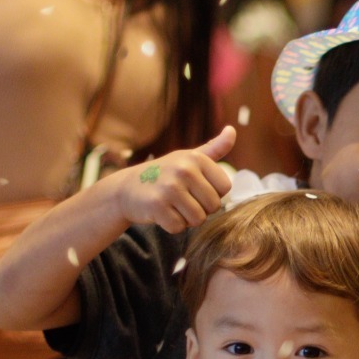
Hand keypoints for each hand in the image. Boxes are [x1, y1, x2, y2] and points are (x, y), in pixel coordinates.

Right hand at [114, 127, 234, 232]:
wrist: (126, 188)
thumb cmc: (165, 174)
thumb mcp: (189, 158)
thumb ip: (214, 148)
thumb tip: (232, 130)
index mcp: (196, 158)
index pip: (225, 188)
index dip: (212, 194)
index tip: (196, 188)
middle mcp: (184, 169)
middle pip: (213, 206)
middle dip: (201, 209)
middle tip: (182, 200)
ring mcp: (169, 187)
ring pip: (198, 219)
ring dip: (187, 219)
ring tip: (173, 206)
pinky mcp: (156, 205)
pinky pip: (179, 227)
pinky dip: (171, 225)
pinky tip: (162, 212)